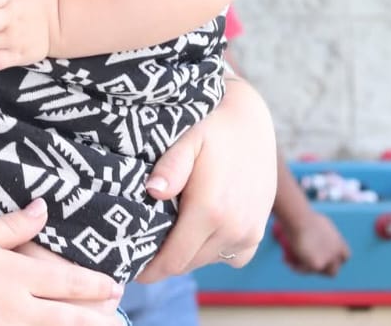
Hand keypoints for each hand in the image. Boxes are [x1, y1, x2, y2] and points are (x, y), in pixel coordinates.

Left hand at [136, 78, 276, 279]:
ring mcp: (249, 233)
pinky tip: (200, 231)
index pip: (174, 260)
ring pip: (208, 261)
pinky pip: (232, 258)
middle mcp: (233, 228)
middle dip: (164, 262)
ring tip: (169, 236)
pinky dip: (214, 251)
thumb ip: (170, 168)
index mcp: (210, 210)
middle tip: (143, 250)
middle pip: (188, 264)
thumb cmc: (211, 127)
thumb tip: (153, 192)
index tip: (131, 267)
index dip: (150, 270)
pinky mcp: (259, 232)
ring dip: (188, 255)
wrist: (251, 121)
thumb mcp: (187, 140)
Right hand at [279, 210, 349, 275]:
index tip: (324, 257)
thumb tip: (310, 229)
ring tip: (294, 263)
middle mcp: (337, 253)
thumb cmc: (304, 215)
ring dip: (309, 271)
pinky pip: (304, 270)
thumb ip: (319, 230)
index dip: (335, 259)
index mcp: (339, 242)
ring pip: (319, 273)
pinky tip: (287, 262)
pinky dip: (296, 268)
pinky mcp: (317, 265)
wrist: (300, 219)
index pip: (344, 256)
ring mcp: (328, 260)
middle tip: (308, 264)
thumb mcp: (317, 221)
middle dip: (323, 270)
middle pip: (334, 270)